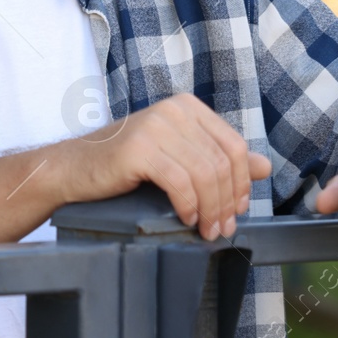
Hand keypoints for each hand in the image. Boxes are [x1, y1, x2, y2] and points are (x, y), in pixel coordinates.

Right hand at [59, 93, 271, 240]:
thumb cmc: (124, 165)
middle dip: (227, 202)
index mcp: (187, 107)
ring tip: (206, 229)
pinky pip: (180, 182)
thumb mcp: (178, 157)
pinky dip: (189, 205)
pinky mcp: (139, 148)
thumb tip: (264, 167)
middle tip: (222, 229)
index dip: (241, 182)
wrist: (74, 168)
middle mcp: (173, 110)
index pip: (233, 145)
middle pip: (221, 162)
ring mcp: (155, 126)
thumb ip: (218, 159)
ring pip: (204, 174)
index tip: (238, 210)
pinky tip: (186, 218)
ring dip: (211, 209)